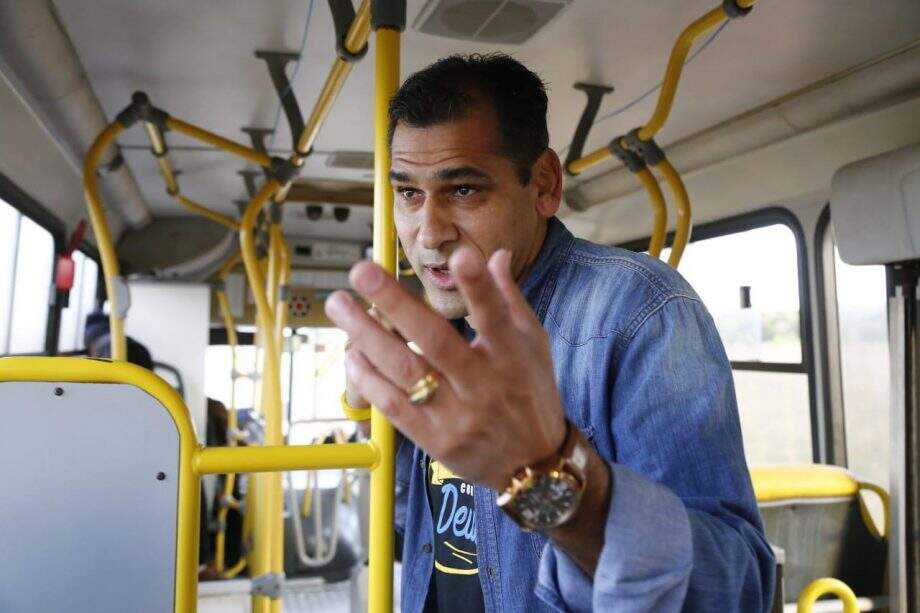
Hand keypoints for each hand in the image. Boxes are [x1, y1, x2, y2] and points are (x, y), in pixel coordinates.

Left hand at [325, 247, 566, 490]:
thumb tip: (497, 254)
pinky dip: (369, 379)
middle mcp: (483, 385)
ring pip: (405, 371)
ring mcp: (457, 415)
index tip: (461, 255)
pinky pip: (394, 406)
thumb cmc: (531, 394)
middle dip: (395, 303)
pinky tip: (352, 353)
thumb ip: (509, 299)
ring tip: (339, 304)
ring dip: (367, 336)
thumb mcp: (533, 345)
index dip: (479, 288)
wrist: (533, 467)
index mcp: (511, 356)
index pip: (495, 317)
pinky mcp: (435, 441)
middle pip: (434, 341)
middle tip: (360, 270)